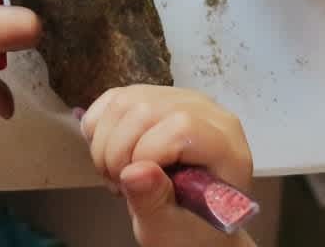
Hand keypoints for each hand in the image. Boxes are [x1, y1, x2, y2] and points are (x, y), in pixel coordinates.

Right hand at [81, 85, 253, 246]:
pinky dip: (98, 127)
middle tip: (119, 185)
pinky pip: (113, 98)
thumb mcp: (172, 230)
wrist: (189, 221)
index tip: (134, 185)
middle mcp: (207, 111)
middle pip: (146, 110)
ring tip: (116, 174)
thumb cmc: (190, 230)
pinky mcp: (154, 94)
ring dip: (105, 142)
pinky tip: (110, 155)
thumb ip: (154, 202)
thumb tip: (134, 172)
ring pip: (124, 101)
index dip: (147, 152)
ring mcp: (179, 97)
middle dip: (118, 151)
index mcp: (225, 145)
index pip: (182, 127)